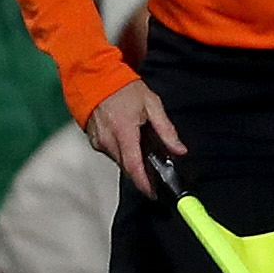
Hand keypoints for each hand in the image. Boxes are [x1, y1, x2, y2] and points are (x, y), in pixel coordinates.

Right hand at [85, 81, 187, 197]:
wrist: (96, 78)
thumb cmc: (125, 89)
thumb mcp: (152, 105)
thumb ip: (166, 130)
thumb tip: (180, 150)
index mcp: (123, 131)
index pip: (133, 165)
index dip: (143, 183)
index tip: (153, 193)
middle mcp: (107, 139)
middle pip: (127, 166)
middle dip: (141, 172)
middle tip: (157, 172)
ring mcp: (97, 140)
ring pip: (118, 160)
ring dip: (132, 160)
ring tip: (145, 150)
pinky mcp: (93, 139)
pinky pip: (110, 153)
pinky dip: (122, 151)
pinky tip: (130, 142)